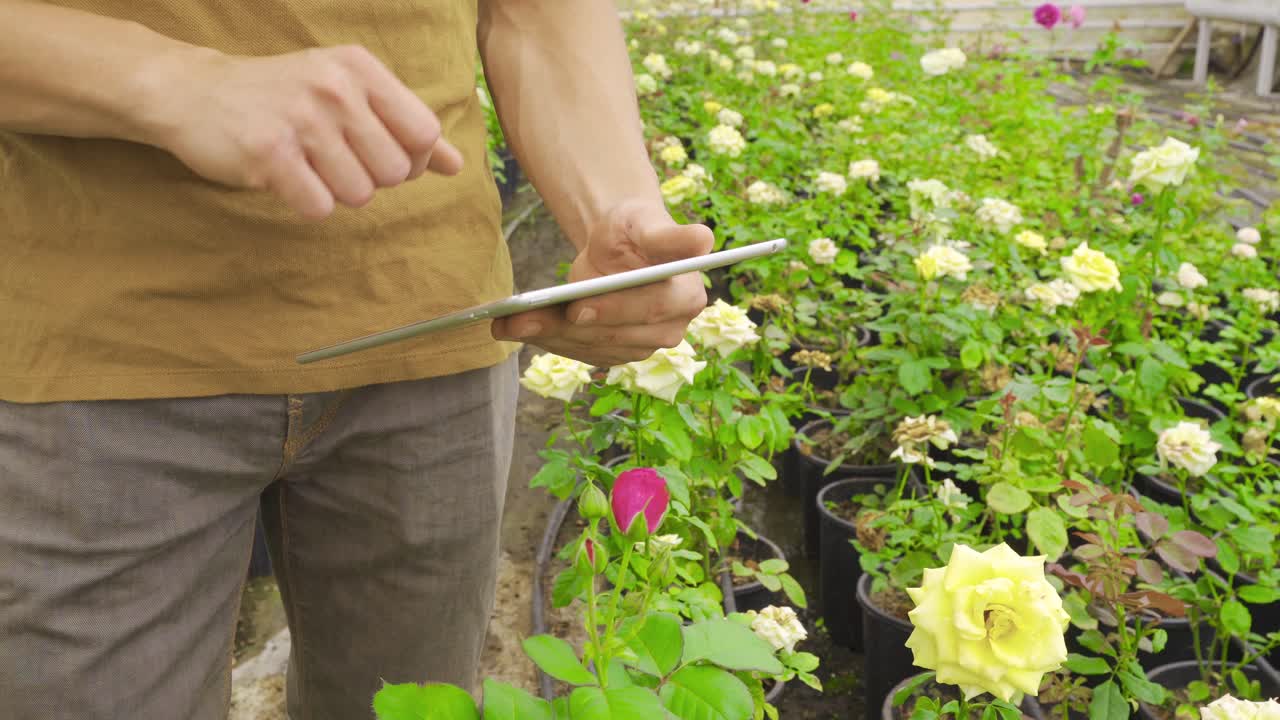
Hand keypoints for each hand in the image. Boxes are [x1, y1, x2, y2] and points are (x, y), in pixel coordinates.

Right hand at [145, 45, 461, 219]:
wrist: (193, 92)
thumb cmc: (283, 97)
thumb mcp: (346, 94)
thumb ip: (403, 126)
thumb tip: (455, 164)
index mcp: (360, 69)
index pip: (424, 133)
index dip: (409, 159)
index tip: (376, 152)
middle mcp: (335, 87)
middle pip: (395, 171)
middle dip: (370, 179)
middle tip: (333, 160)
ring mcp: (301, 119)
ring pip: (360, 194)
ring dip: (336, 192)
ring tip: (307, 164)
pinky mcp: (269, 152)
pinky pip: (319, 207)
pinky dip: (306, 203)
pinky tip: (285, 176)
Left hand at [492, 199, 713, 366]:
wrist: (620, 245)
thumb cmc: (636, 229)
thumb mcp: (647, 222)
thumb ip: (672, 235)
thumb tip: (704, 239)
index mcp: (685, 296)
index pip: (650, 309)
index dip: (613, 310)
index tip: (576, 308)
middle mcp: (670, 329)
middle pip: (614, 334)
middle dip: (565, 326)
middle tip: (519, 319)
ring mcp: (642, 346)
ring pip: (591, 347)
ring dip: (547, 337)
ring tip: (506, 324)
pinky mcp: (616, 354)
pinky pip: (579, 352)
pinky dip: (547, 341)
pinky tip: (517, 328)